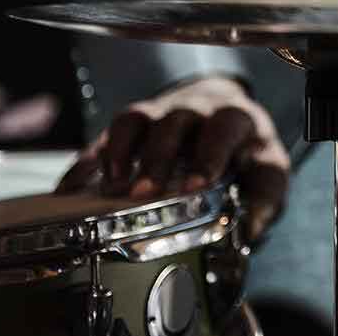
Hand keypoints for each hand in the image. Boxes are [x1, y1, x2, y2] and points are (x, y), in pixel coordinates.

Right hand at [58, 76, 289, 240]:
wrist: (221, 109)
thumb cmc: (245, 149)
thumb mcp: (267, 168)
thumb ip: (264, 195)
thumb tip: (251, 229)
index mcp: (233, 118)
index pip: (222, 127)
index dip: (209, 154)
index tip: (197, 184)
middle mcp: (194, 110)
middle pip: (173, 122)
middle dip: (157, 158)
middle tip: (144, 193)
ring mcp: (159, 114)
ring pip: (135, 119)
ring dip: (119, 151)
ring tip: (109, 187)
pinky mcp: (131, 129)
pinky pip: (103, 137)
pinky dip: (85, 163)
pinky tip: (70, 190)